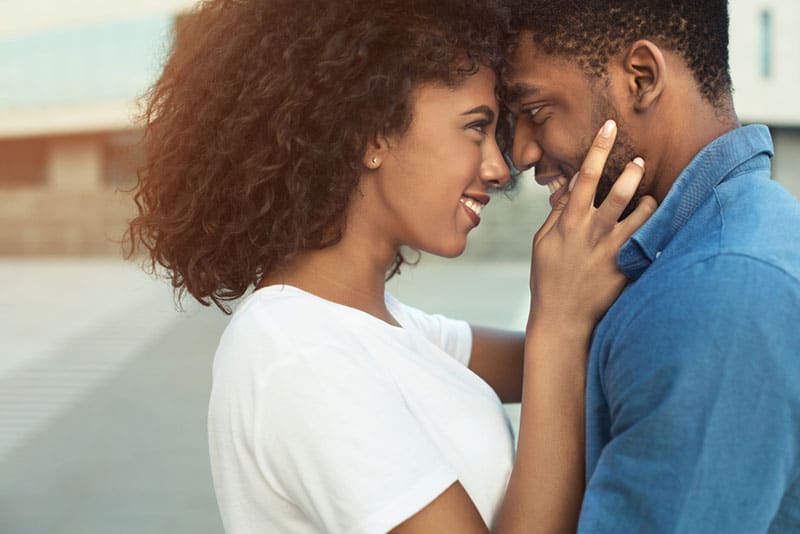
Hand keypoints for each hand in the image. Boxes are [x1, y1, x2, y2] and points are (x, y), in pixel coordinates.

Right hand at [529, 120, 656, 330]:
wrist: (562, 320)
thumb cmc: (548, 278)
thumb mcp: (543, 243)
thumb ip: (558, 212)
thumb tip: (572, 183)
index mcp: (570, 224)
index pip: (586, 177)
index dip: (598, 149)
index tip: (610, 126)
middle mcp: (593, 234)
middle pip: (620, 193)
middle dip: (632, 172)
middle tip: (639, 161)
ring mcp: (613, 252)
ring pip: (643, 216)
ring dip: (650, 202)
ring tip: (650, 199)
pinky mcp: (627, 268)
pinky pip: (649, 242)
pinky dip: (654, 232)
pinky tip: (656, 229)